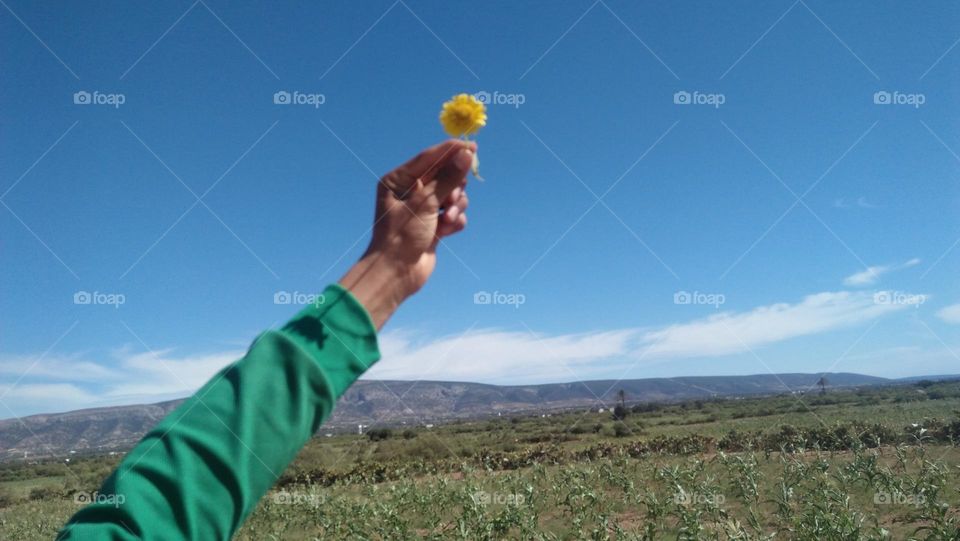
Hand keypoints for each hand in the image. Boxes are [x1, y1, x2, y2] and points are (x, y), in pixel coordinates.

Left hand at [340, 139, 474, 328]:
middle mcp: (410, 191)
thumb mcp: (425, 203)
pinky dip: (453, 222)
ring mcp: (423, 208)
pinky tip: (445, 232)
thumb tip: (467, 154)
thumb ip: (448, 178)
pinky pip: (454, 214)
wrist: (397, 274)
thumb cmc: (401, 235)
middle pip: (446, 176)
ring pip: (453, 196)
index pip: (430, 158)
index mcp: (399, 180)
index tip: (473, 147)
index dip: (452, 151)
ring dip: (455, 208)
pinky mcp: (434, 224)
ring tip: (446, 220)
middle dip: (453, 188)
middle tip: (451, 200)